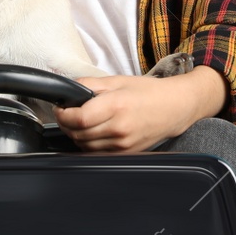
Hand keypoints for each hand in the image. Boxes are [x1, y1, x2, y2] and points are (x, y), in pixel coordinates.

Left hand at [55, 65, 225, 152]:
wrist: (175, 107)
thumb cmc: (149, 92)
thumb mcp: (118, 81)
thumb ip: (90, 84)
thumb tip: (68, 89)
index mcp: (116, 106)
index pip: (78, 118)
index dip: (63, 114)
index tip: (61, 108)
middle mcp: (119, 128)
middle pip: (78, 134)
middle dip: (67, 124)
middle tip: (68, 114)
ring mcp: (123, 144)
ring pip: (85, 146)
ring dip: (77, 135)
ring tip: (81, 122)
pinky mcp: (126, 153)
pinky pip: (97, 153)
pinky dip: (90, 144)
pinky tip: (94, 133)